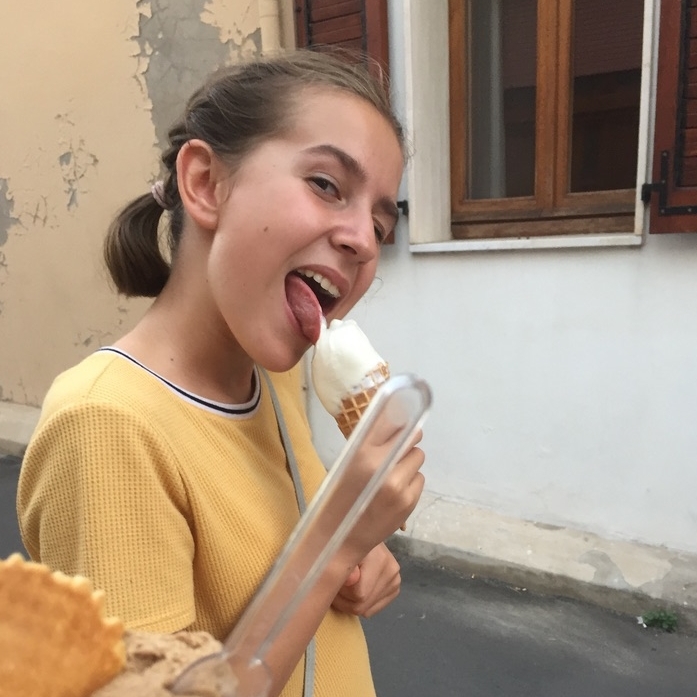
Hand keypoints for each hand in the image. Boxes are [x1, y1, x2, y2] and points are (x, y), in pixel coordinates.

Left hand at [331, 543, 399, 617]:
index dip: (341, 592)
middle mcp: (392, 570)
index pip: (359, 594)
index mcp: (380, 559)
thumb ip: (345, 566)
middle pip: (362, 606)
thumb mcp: (340, 550)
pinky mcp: (394, 589)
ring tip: (344, 586)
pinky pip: (371, 611)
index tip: (333, 581)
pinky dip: (360, 605)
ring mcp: (395, 581)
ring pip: (365, 610)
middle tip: (335, 586)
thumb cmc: (346, 543)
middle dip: (344, 600)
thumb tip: (352, 579)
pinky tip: (355, 590)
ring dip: (350, 602)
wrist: (360, 536)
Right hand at [344, 431, 424, 557]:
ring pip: (418, 457)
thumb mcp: (346, 463)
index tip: (398, 423)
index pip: (393, 421)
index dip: (399, 420)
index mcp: (363, 453)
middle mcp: (384, 466)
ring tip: (392, 475)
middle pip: (413, 437)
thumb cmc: (338, 497)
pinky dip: (411, 481)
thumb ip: (369, 443)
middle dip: (407, 441)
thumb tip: (393, 420)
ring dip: (408, 462)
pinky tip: (395, 492)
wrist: (340, 539)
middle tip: (396, 451)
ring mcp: (399, 485)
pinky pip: (420, 478)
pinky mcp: (410, 501)